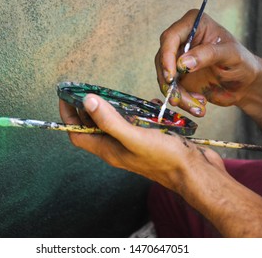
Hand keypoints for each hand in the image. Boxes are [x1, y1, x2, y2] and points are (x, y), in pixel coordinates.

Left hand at [59, 94, 223, 190]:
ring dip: (110, 109)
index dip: (68, 115)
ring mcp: (132, 145)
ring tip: (112, 93)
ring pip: (113, 125)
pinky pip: (134, 124)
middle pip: (93, 128)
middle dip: (86, 109)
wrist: (195, 172)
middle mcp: (117, 148)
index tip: (66, 95)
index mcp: (108, 150)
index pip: (78, 133)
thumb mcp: (134, 137)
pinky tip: (144, 103)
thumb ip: (109, 121)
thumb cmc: (165, 158)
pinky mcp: (147, 141)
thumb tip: (87, 101)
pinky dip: (134, 112)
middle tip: (86, 89)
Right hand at [155, 9, 261, 115]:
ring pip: (164, 77)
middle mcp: (182, 41)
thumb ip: (208, 55)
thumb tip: (182, 63)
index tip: (171, 75)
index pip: (170, 37)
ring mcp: (178, 60)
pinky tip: (198, 106)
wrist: (245, 84)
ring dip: (177, 95)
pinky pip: (171, 90)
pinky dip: (182, 101)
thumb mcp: (230, 55)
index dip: (166, 56)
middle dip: (169, 81)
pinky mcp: (178, 77)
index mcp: (194, 25)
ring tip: (197, 106)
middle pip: (162, 59)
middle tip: (178, 98)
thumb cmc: (242, 63)